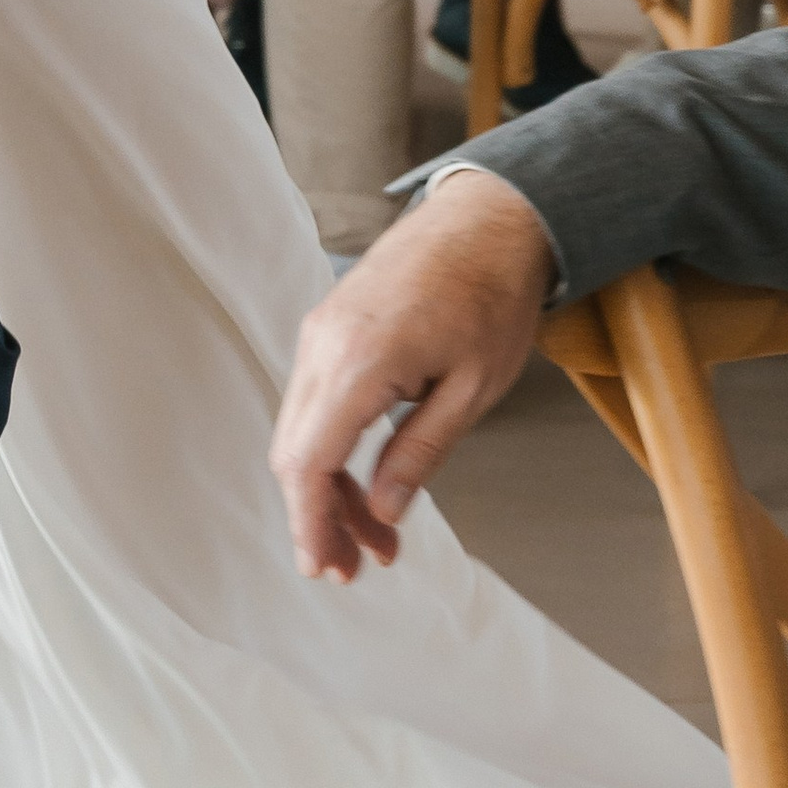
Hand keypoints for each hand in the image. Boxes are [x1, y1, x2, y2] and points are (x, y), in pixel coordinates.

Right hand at [270, 171, 556, 581]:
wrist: (488, 217)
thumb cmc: (493, 298)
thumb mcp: (474, 390)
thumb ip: (420, 453)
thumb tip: (380, 511)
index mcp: (359, 362)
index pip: (310, 462)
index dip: (312, 524)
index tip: (327, 569)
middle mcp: (324, 345)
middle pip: (294, 452)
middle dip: (319, 516)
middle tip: (358, 566)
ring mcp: (320, 332)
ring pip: (301, 429)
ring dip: (328, 486)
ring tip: (375, 535)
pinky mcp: (329, 326)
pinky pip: (314, 400)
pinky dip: (331, 446)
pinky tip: (366, 476)